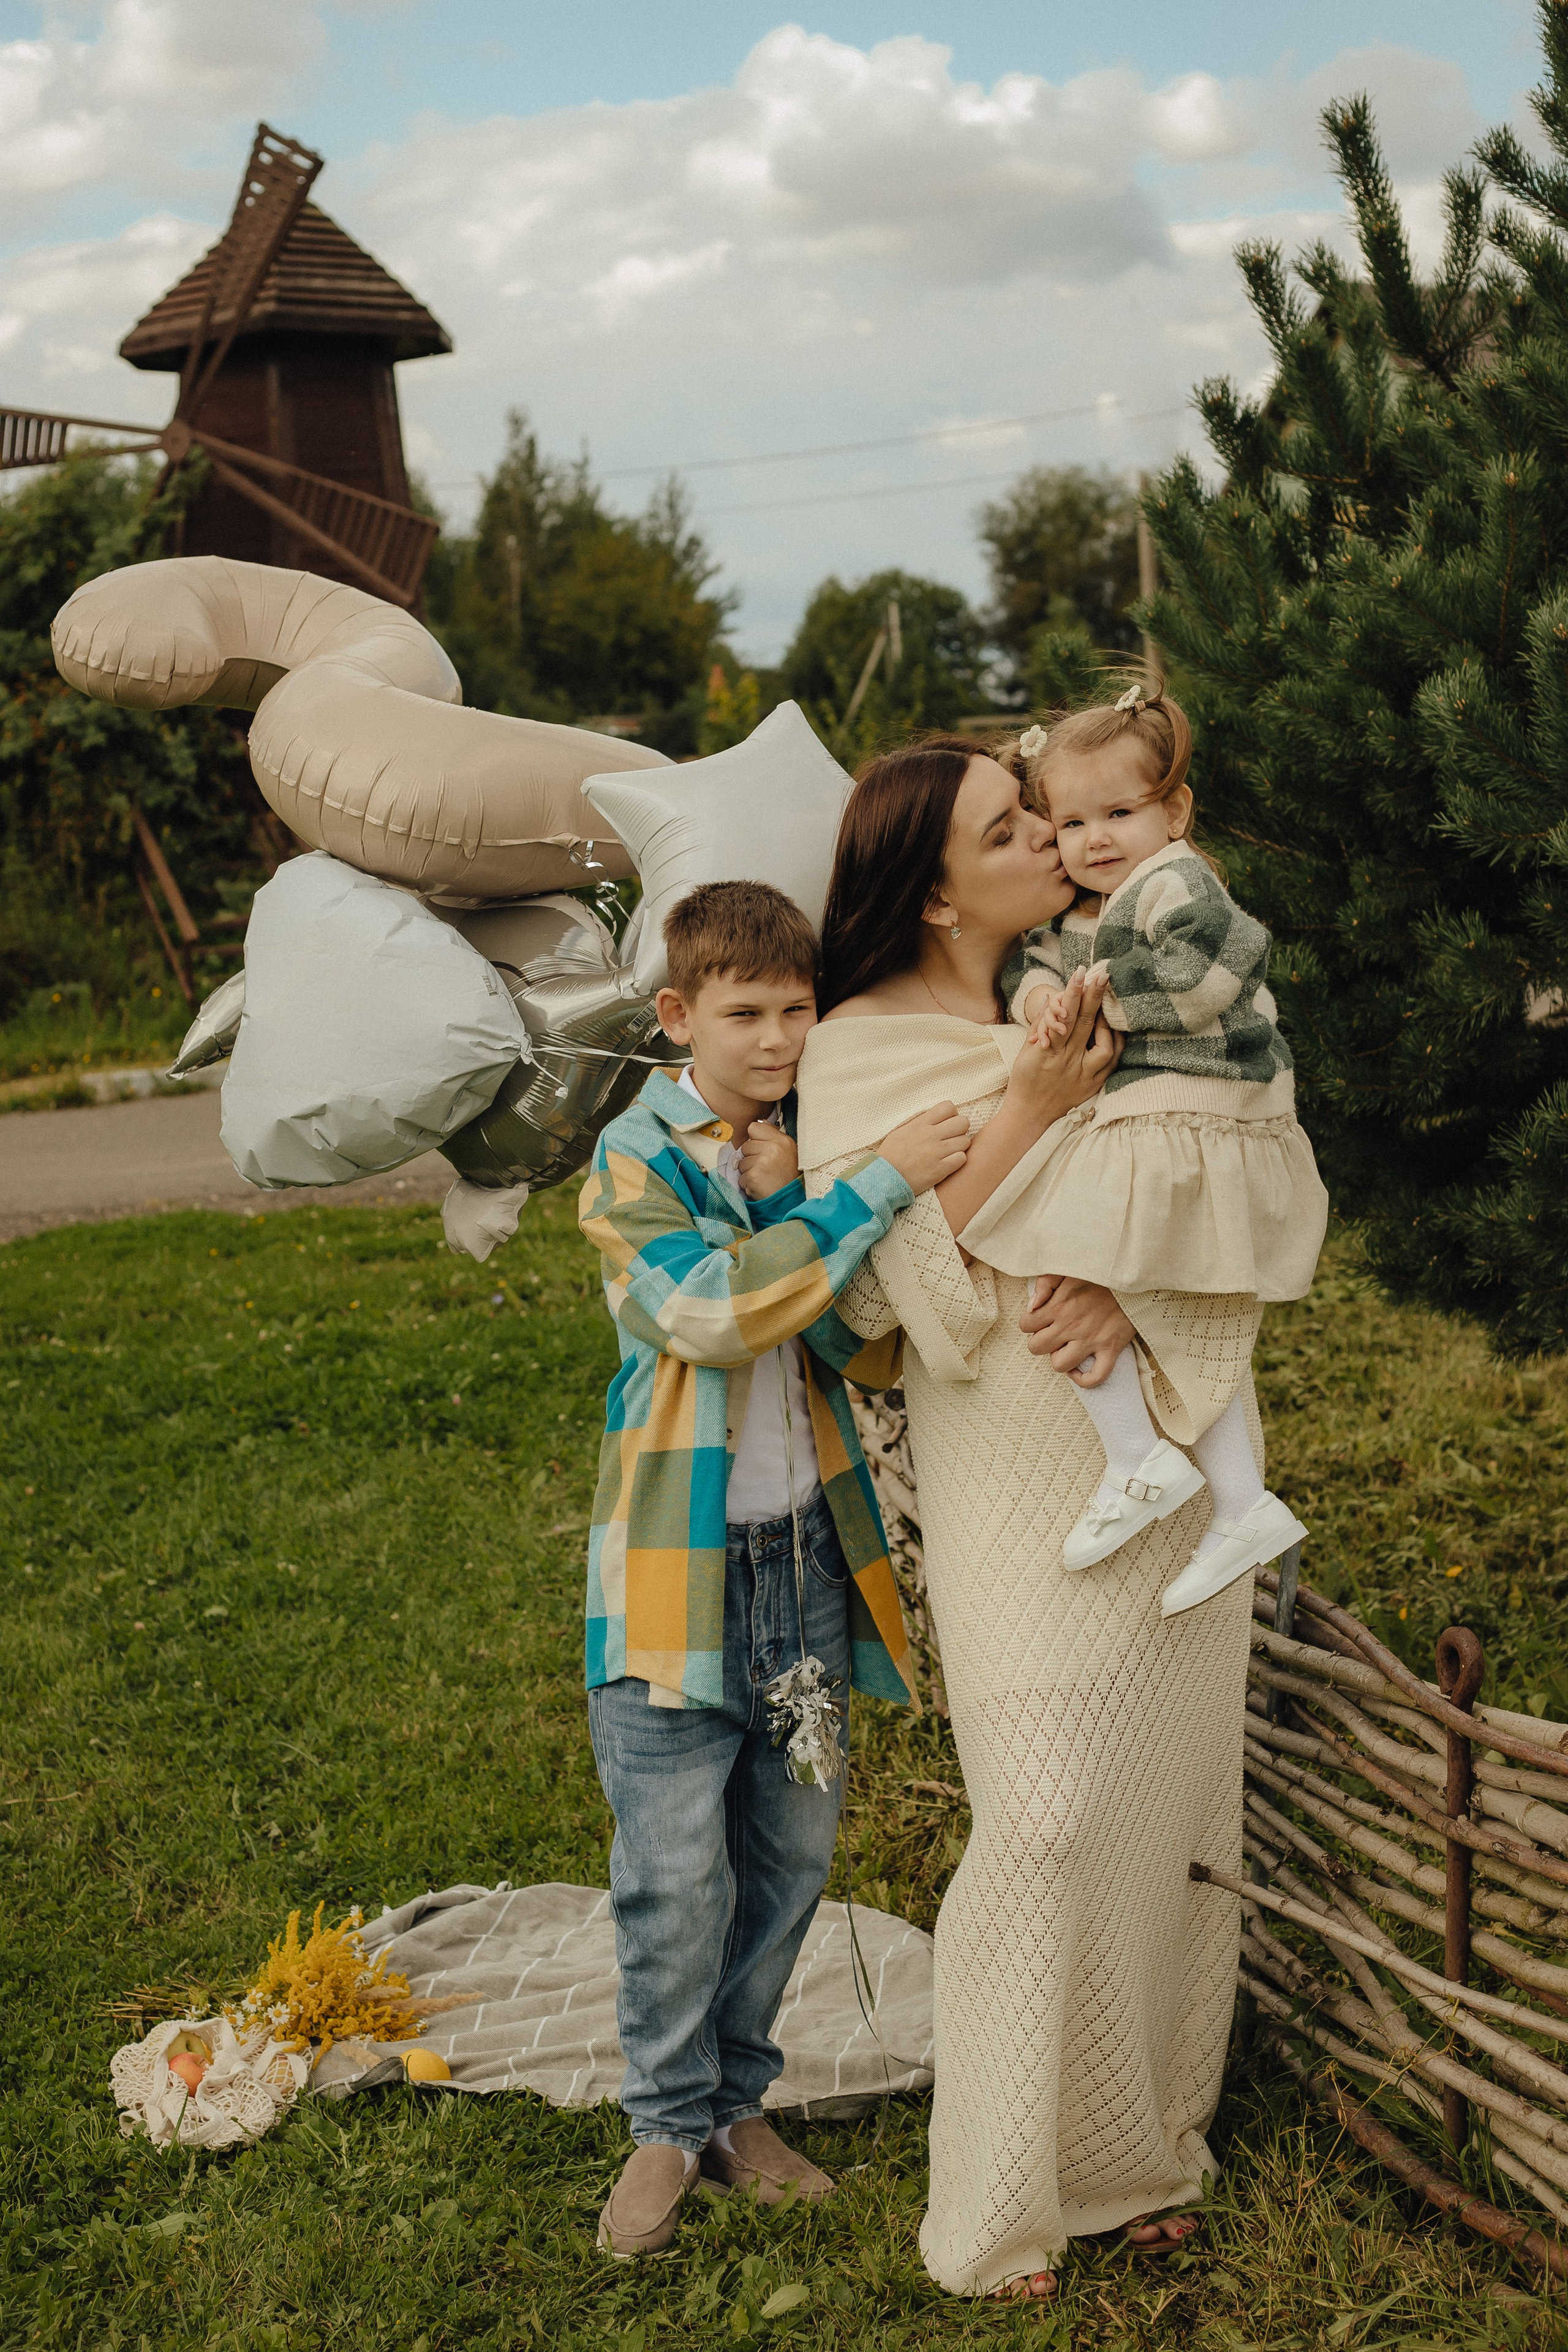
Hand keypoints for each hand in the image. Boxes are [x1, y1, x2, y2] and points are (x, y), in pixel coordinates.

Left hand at [738, 1122, 798, 1198]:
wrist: (791, 1201)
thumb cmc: (790, 1177)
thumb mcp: (788, 1151)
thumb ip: (773, 1135)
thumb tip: (760, 1123)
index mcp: (782, 1140)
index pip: (754, 1128)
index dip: (754, 1139)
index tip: (762, 1150)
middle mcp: (773, 1148)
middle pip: (745, 1146)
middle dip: (751, 1158)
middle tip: (766, 1169)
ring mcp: (763, 1162)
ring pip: (741, 1163)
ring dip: (749, 1172)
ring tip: (764, 1178)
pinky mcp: (754, 1177)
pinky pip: (741, 1178)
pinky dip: (748, 1185)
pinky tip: (761, 1186)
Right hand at [878, 1099, 970, 1194]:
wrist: (883, 1177)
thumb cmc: (890, 1154)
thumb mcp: (902, 1130)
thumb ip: (920, 1122)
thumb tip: (936, 1116)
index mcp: (921, 1123)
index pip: (948, 1107)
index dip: (951, 1114)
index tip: (946, 1123)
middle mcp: (931, 1135)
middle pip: (963, 1122)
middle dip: (960, 1129)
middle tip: (952, 1137)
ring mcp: (937, 1152)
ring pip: (965, 1141)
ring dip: (960, 1146)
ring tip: (950, 1151)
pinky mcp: (940, 1169)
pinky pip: (962, 1159)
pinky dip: (958, 1160)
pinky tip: (949, 1162)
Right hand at [1005, 966, 1120, 1129]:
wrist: (1030, 1115)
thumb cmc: (1024, 1080)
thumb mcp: (1025, 1051)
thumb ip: (1039, 1025)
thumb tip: (1052, 998)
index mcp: (1046, 1053)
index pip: (1062, 1018)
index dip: (1072, 995)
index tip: (1080, 974)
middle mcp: (1066, 1064)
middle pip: (1084, 1025)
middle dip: (1093, 996)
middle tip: (1102, 975)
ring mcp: (1083, 1076)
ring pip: (1102, 1044)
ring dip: (1106, 1019)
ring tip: (1106, 1000)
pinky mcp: (1093, 1085)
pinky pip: (1111, 1061)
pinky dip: (1114, 1041)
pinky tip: (1113, 1026)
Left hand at [1019, 1275, 1134, 1381]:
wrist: (1132, 1276)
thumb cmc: (1099, 1272)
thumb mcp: (1068, 1268)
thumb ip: (1045, 1283)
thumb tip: (1031, 1305)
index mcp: (1058, 1305)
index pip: (1025, 1325)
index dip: (1030, 1323)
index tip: (1040, 1318)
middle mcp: (1071, 1326)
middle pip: (1037, 1348)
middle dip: (1040, 1341)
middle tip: (1052, 1332)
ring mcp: (1091, 1340)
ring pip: (1060, 1365)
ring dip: (1059, 1358)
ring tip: (1066, 1347)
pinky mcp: (1111, 1348)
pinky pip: (1095, 1376)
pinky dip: (1085, 1378)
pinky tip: (1079, 1368)